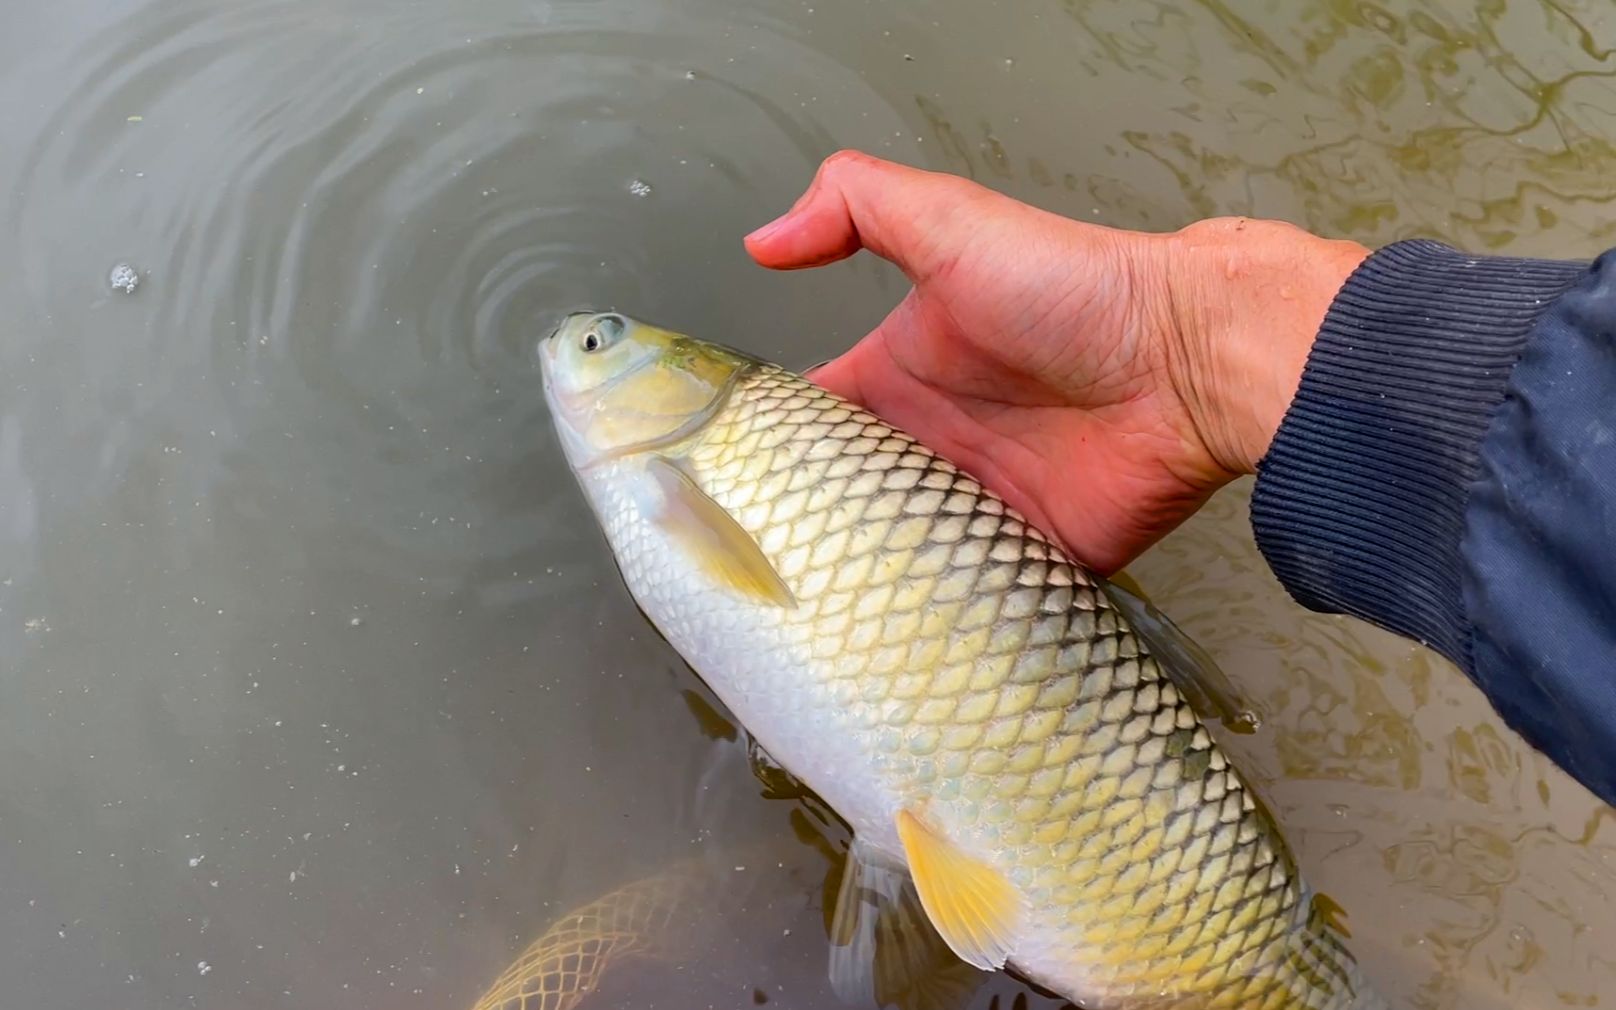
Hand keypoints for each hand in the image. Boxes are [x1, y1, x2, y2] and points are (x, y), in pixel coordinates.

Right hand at [744, 151, 1368, 573]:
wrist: (1187, 362)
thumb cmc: (1074, 290)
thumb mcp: (951, 224)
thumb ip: (855, 206)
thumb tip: (761, 240)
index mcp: (900, 379)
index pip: (810, 424)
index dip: (760, 451)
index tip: (705, 489)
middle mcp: (929, 449)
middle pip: (840, 507)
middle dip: (796, 540)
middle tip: (741, 581)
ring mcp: (976, 510)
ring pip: (893, 561)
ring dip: (855, 588)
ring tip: (795, 629)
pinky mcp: (1027, 561)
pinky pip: (968, 602)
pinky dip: (932, 622)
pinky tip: (886, 648)